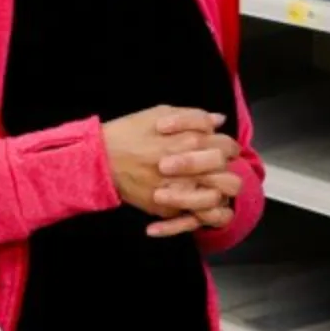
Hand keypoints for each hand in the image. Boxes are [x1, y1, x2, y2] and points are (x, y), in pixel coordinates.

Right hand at [103, 107, 229, 231]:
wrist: (100, 160)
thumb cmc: (129, 132)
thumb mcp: (160, 113)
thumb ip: (193, 117)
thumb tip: (218, 120)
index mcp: (191, 142)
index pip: (228, 148)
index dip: (228, 148)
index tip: (219, 149)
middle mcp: (190, 169)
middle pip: (230, 178)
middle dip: (227, 174)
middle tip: (215, 171)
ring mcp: (180, 192)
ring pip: (217, 200)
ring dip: (217, 194)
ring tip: (206, 188)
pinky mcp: (167, 209)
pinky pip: (194, 217)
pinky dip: (197, 211)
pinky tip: (192, 203)